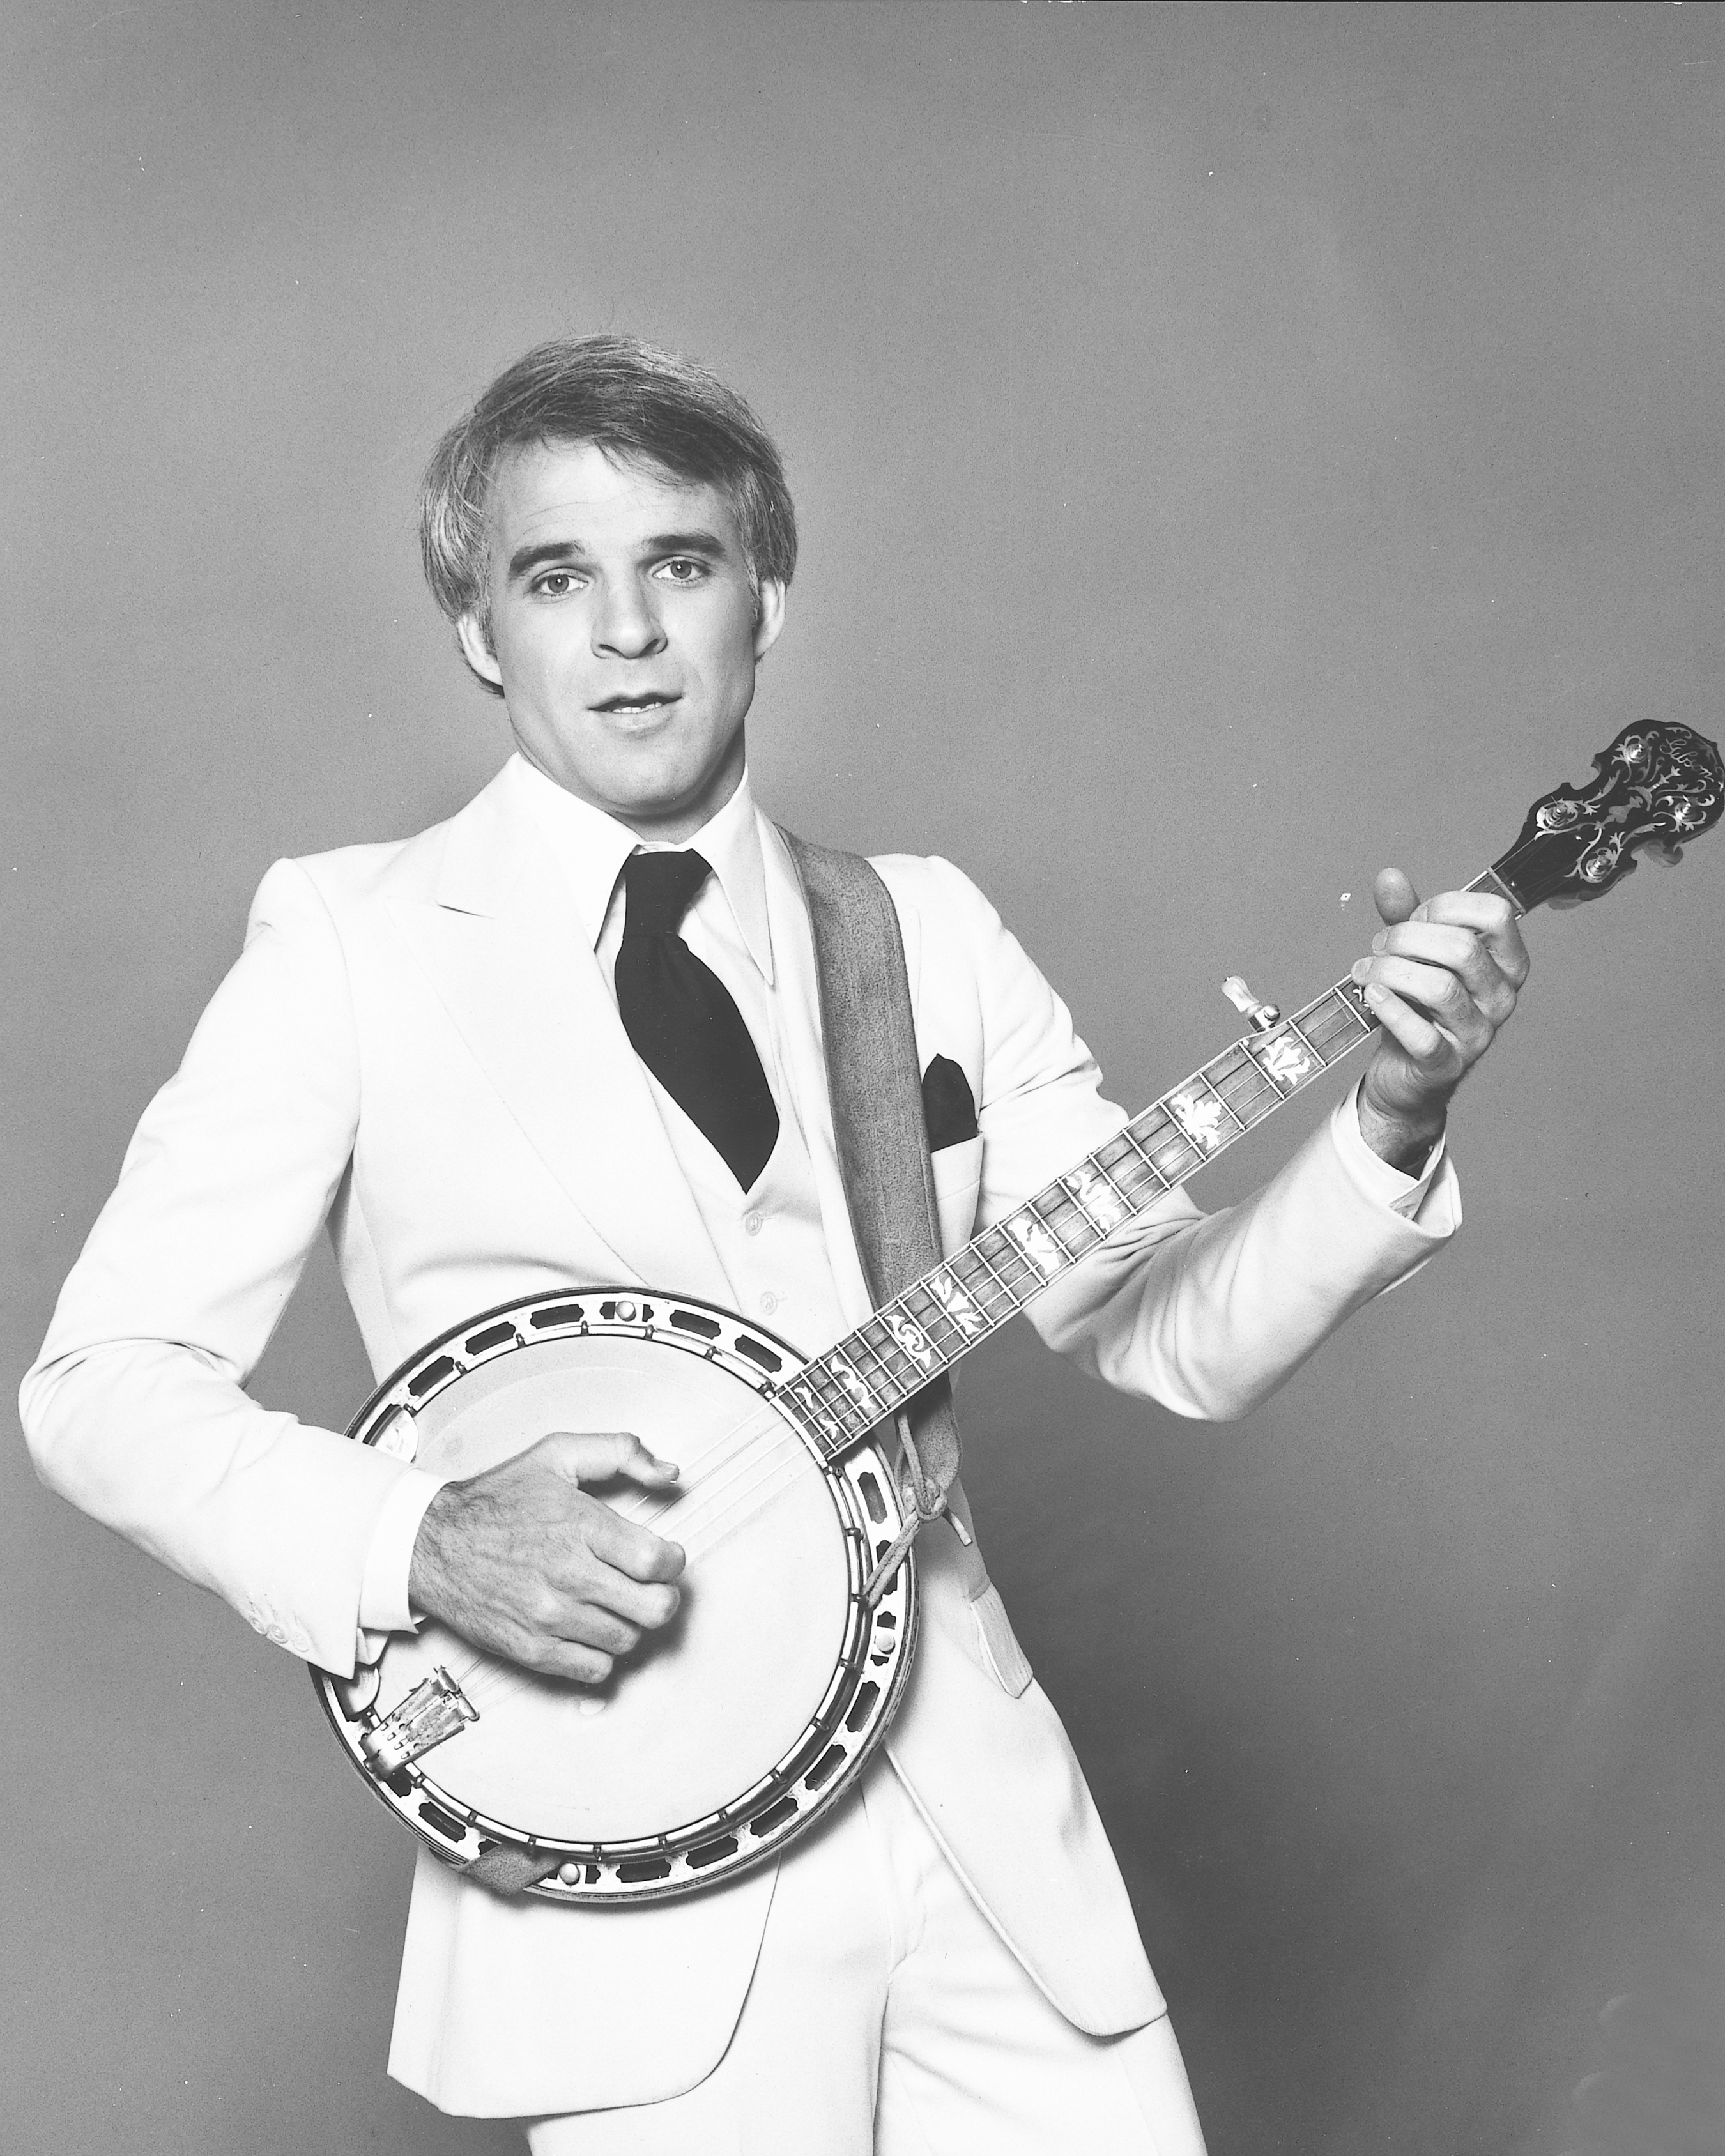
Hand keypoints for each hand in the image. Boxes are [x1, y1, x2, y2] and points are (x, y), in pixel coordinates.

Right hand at [407, 1432, 685, 1681]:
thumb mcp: (558, 1455)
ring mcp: (550, 1618)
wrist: (434, 1545)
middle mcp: (568, 1575)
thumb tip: (669, 1472)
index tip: (665, 1557)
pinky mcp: (532, 1650)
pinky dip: (602, 1654)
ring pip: (628, 1640)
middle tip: (650, 1586)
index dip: (673, 1561)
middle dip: (663, 1596)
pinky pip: (595, 1670)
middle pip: (654, 1608)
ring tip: (613, 1602)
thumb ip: (621, 1452)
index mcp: (581, 1527)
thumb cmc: (497, 1501)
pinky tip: (591, 1628)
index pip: (658, 1562)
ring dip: (630, 1622)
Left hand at [1350, 867, 1529, 1170]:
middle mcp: (1501, 997)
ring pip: (1439, 987)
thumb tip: (1389, 876)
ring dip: (1391, 970)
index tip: (1415, 916)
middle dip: (1407, 937)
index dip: (1446, 906)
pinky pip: (1421, 1035)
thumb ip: (1405, 914)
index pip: (1496, 914)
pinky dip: (1390, 1009)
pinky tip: (1372, 996)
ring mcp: (1477, 1034)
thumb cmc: (1417, 1006)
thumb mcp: (1415, 953)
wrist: (1405, 1072)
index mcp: (1505, 963)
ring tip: (1366, 971)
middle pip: (1461, 948)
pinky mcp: (1445, 1065)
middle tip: (1379, 946)